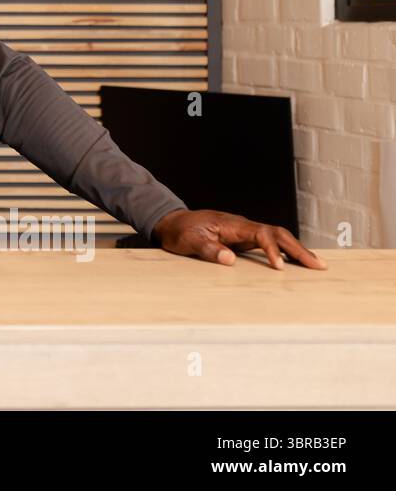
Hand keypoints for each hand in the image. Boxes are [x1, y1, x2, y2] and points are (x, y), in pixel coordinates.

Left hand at [152, 209, 326, 269]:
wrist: (172, 223)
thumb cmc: (180, 231)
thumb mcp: (189, 241)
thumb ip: (208, 249)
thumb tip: (230, 259)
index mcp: (232, 225)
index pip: (261, 234)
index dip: (272, 250)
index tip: (279, 267)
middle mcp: (242, 226)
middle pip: (277, 233)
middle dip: (298, 249)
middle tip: (318, 265)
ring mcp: (244, 233)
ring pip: (276, 237)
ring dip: (295, 250)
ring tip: (315, 265)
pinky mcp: (242, 240)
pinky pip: (268, 244)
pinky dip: (283, 252)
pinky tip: (294, 263)